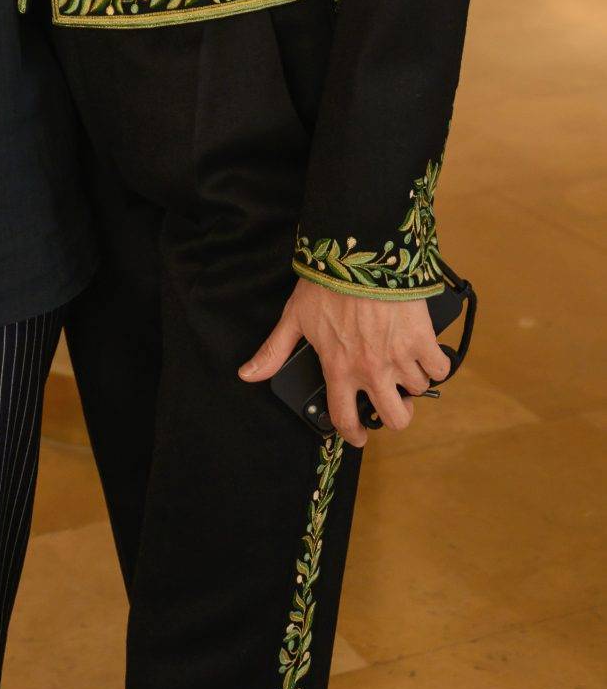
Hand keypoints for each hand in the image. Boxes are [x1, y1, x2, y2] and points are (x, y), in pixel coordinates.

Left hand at [238, 277, 451, 446]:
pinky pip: (440, 368)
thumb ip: (274, 351)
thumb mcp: (294, 318)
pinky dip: (436, 363)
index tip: (359, 436)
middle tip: (392, 402)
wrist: (360, 252)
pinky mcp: (423, 339)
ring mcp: (400, 356)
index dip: (353, 434)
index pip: (345, 417)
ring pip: (418, 390)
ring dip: (413, 381)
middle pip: (395, 418)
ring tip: (404, 365)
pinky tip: (426, 353)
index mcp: (339, 368)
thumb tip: (248, 374)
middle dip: (395, 415)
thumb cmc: (325, 283)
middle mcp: (371, 369)